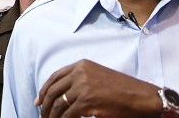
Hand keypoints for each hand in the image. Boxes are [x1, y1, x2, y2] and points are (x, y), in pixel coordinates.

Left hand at [36, 60, 161, 117]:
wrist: (141, 97)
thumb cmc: (123, 90)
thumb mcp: (98, 77)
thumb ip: (81, 80)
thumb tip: (64, 95)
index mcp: (82, 65)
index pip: (55, 77)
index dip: (44, 90)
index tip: (38, 101)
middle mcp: (80, 73)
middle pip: (53, 91)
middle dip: (45, 105)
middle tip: (42, 116)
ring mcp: (83, 87)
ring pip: (58, 105)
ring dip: (51, 116)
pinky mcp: (87, 101)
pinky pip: (67, 115)